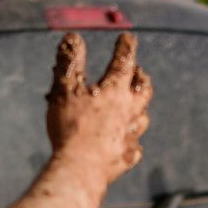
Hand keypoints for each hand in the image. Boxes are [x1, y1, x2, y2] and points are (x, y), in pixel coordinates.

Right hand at [45, 31, 151, 181]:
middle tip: (140, 71)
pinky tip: (131, 144)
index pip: (124, 62)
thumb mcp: (64, 88)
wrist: (80, 169)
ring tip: (137, 105)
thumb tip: (72, 37)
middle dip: (141, 77)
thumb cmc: (72, 127)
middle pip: (143, 90)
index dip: (125, 47)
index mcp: (116, 91)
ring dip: (141, 108)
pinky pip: (134, 148)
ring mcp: (130, 136)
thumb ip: (69, 61)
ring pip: (143, 117)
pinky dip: (133, 142)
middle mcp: (130, 111)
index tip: (127, 38)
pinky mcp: (126, 158)